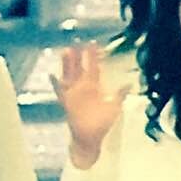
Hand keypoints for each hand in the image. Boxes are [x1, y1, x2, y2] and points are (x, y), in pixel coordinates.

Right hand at [49, 44, 129, 165]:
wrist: (90, 138)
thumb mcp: (114, 107)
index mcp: (94, 87)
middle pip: (79, 68)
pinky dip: (55, 84)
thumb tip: (129, 84)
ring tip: (66, 51)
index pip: (94, 68)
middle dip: (78, 56)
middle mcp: (83, 88)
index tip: (94, 44)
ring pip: (69, 75)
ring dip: (67, 64)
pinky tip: (51, 75)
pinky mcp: (66, 102)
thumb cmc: (102, 124)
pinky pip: (59, 92)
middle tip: (77, 42)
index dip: (94, 57)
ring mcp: (73, 94)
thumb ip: (120, 95)